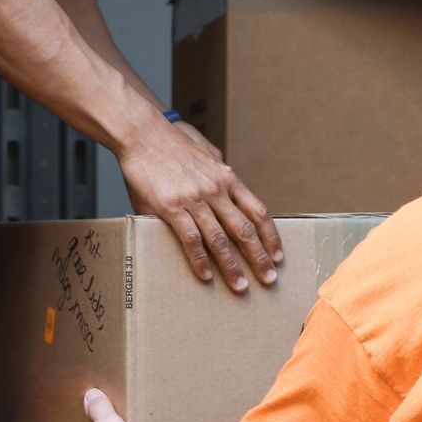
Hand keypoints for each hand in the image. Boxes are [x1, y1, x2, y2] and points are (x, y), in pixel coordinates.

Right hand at [118, 118, 282, 291]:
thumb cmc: (173, 147)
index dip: (271, 236)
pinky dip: (199, 260)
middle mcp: (216, 189)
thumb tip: (227, 196)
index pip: (258, 211)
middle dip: (259, 257)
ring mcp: (195, 199)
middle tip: (269, 279)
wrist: (144, 135)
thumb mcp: (207, 157)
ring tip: (240, 286)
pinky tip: (205, 275)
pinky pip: (191, 239)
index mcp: (227, 178)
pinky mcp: (171, 207)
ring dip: (232, 266)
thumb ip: (219, 178)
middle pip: (244, 229)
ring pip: (220, 239)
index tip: (278, 256)